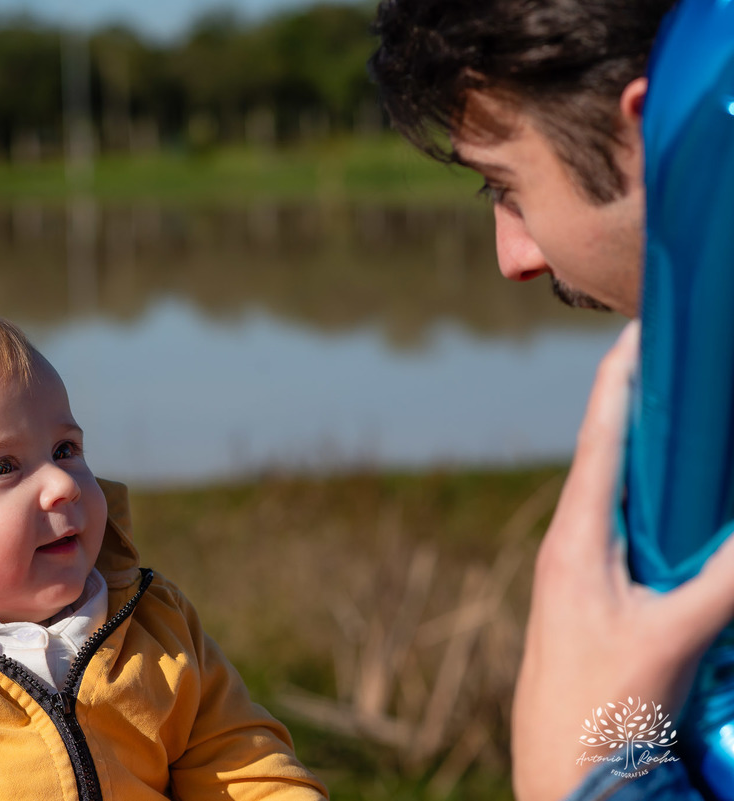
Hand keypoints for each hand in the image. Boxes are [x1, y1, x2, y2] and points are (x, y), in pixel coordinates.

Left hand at [511, 321, 733, 800]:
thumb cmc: (599, 704)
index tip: (640, 327)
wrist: (559, 773)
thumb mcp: (672, 638)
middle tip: (676, 356)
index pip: (601, 437)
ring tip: (681, 410)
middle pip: (607, 453)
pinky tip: (679, 500)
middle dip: (641, 403)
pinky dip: (653, 501)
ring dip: (648, 451)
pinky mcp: (594, 596)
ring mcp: (577, 569)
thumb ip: (724, 581)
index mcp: (574, 537)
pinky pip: (626, 530)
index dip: (621, 379)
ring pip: (616, 491)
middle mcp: (569, 542)